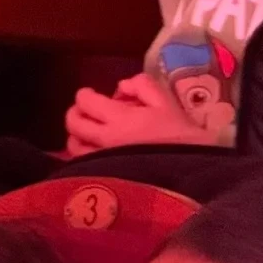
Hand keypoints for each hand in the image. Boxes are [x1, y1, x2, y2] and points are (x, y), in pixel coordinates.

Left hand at [63, 75, 216, 157]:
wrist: (188, 168)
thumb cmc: (177, 133)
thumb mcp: (164, 101)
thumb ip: (141, 86)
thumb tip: (121, 86)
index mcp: (119, 119)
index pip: (87, 102)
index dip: (83, 95)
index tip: (88, 93)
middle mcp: (104, 141)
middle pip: (73, 124)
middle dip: (75, 112)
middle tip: (83, 110)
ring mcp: (101, 161)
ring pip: (74, 146)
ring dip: (77, 134)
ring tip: (88, 131)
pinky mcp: (103, 177)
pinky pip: (82, 164)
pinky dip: (82, 154)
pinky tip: (93, 150)